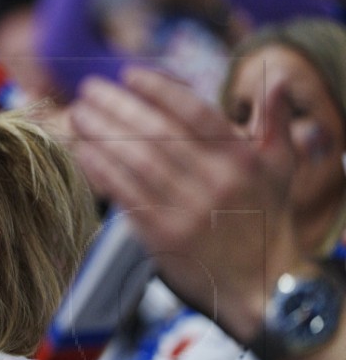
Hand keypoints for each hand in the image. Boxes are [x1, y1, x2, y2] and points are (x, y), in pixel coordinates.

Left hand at [70, 67, 298, 340]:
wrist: (263, 285)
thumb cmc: (267, 220)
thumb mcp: (282, 170)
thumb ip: (274, 123)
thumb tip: (272, 80)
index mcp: (242, 159)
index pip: (195, 113)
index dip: (159, 90)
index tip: (129, 75)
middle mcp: (215, 181)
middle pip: (157, 134)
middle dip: (118, 107)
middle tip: (89, 89)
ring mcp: (187, 210)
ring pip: (136, 162)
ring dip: (101, 135)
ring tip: (77, 115)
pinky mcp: (164, 236)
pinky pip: (126, 196)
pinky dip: (102, 171)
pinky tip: (82, 152)